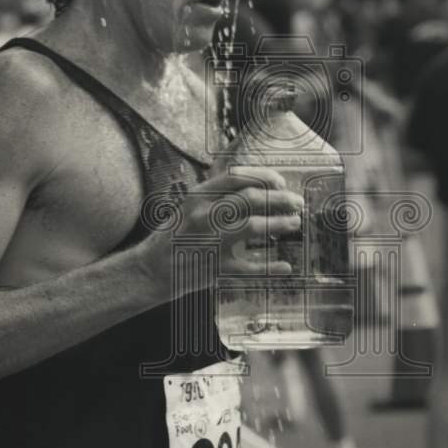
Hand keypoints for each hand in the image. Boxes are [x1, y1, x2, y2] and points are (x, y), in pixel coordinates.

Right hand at [138, 167, 302, 298]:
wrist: (150, 270)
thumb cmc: (174, 236)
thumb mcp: (188, 206)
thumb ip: (215, 194)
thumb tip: (253, 182)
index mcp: (197, 196)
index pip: (236, 177)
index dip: (264, 177)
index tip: (281, 182)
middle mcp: (203, 215)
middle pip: (250, 199)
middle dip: (280, 199)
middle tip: (297, 202)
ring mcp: (210, 242)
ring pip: (254, 226)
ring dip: (280, 223)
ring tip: (294, 223)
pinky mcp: (216, 269)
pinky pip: (250, 268)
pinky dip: (271, 268)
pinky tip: (286, 266)